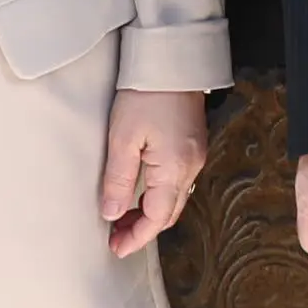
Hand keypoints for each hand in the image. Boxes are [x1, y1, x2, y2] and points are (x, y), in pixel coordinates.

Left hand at [101, 89, 211, 256]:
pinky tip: (141, 192)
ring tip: (122, 217)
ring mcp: (195, 155)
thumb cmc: (146, 94)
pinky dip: (159, 195)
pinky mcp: (193, 143)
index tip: (115, 248)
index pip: (157, 218)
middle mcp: (191, 167)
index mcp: (175, 169)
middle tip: (115, 238)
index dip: (136, 237)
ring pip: (174, 198)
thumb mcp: (123, 139)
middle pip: (169, 212)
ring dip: (151, 213)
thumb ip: (118, 180)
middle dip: (143, 229)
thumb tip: (112, 215)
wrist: (171, 59)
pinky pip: (178, 181)